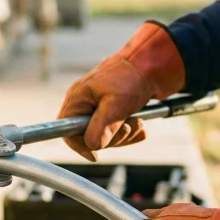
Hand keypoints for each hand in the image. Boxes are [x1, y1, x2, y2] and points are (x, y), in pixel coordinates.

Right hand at [57, 21, 184, 160]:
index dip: (79, 145)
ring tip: (138, 121)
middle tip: (128, 126)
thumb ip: (102, 127)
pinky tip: (141, 123)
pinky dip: (130, 130)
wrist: (154, 64)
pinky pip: (118, 130)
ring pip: (106, 135)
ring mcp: (100, 106)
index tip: (95, 155)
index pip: (66, 130)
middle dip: (112, 137)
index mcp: (78, 98)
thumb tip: (93, 147)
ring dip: (124, 134)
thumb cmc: (131, 77)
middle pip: (89, 136)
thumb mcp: (116, 104)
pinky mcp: (114, 109)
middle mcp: (86, 103)